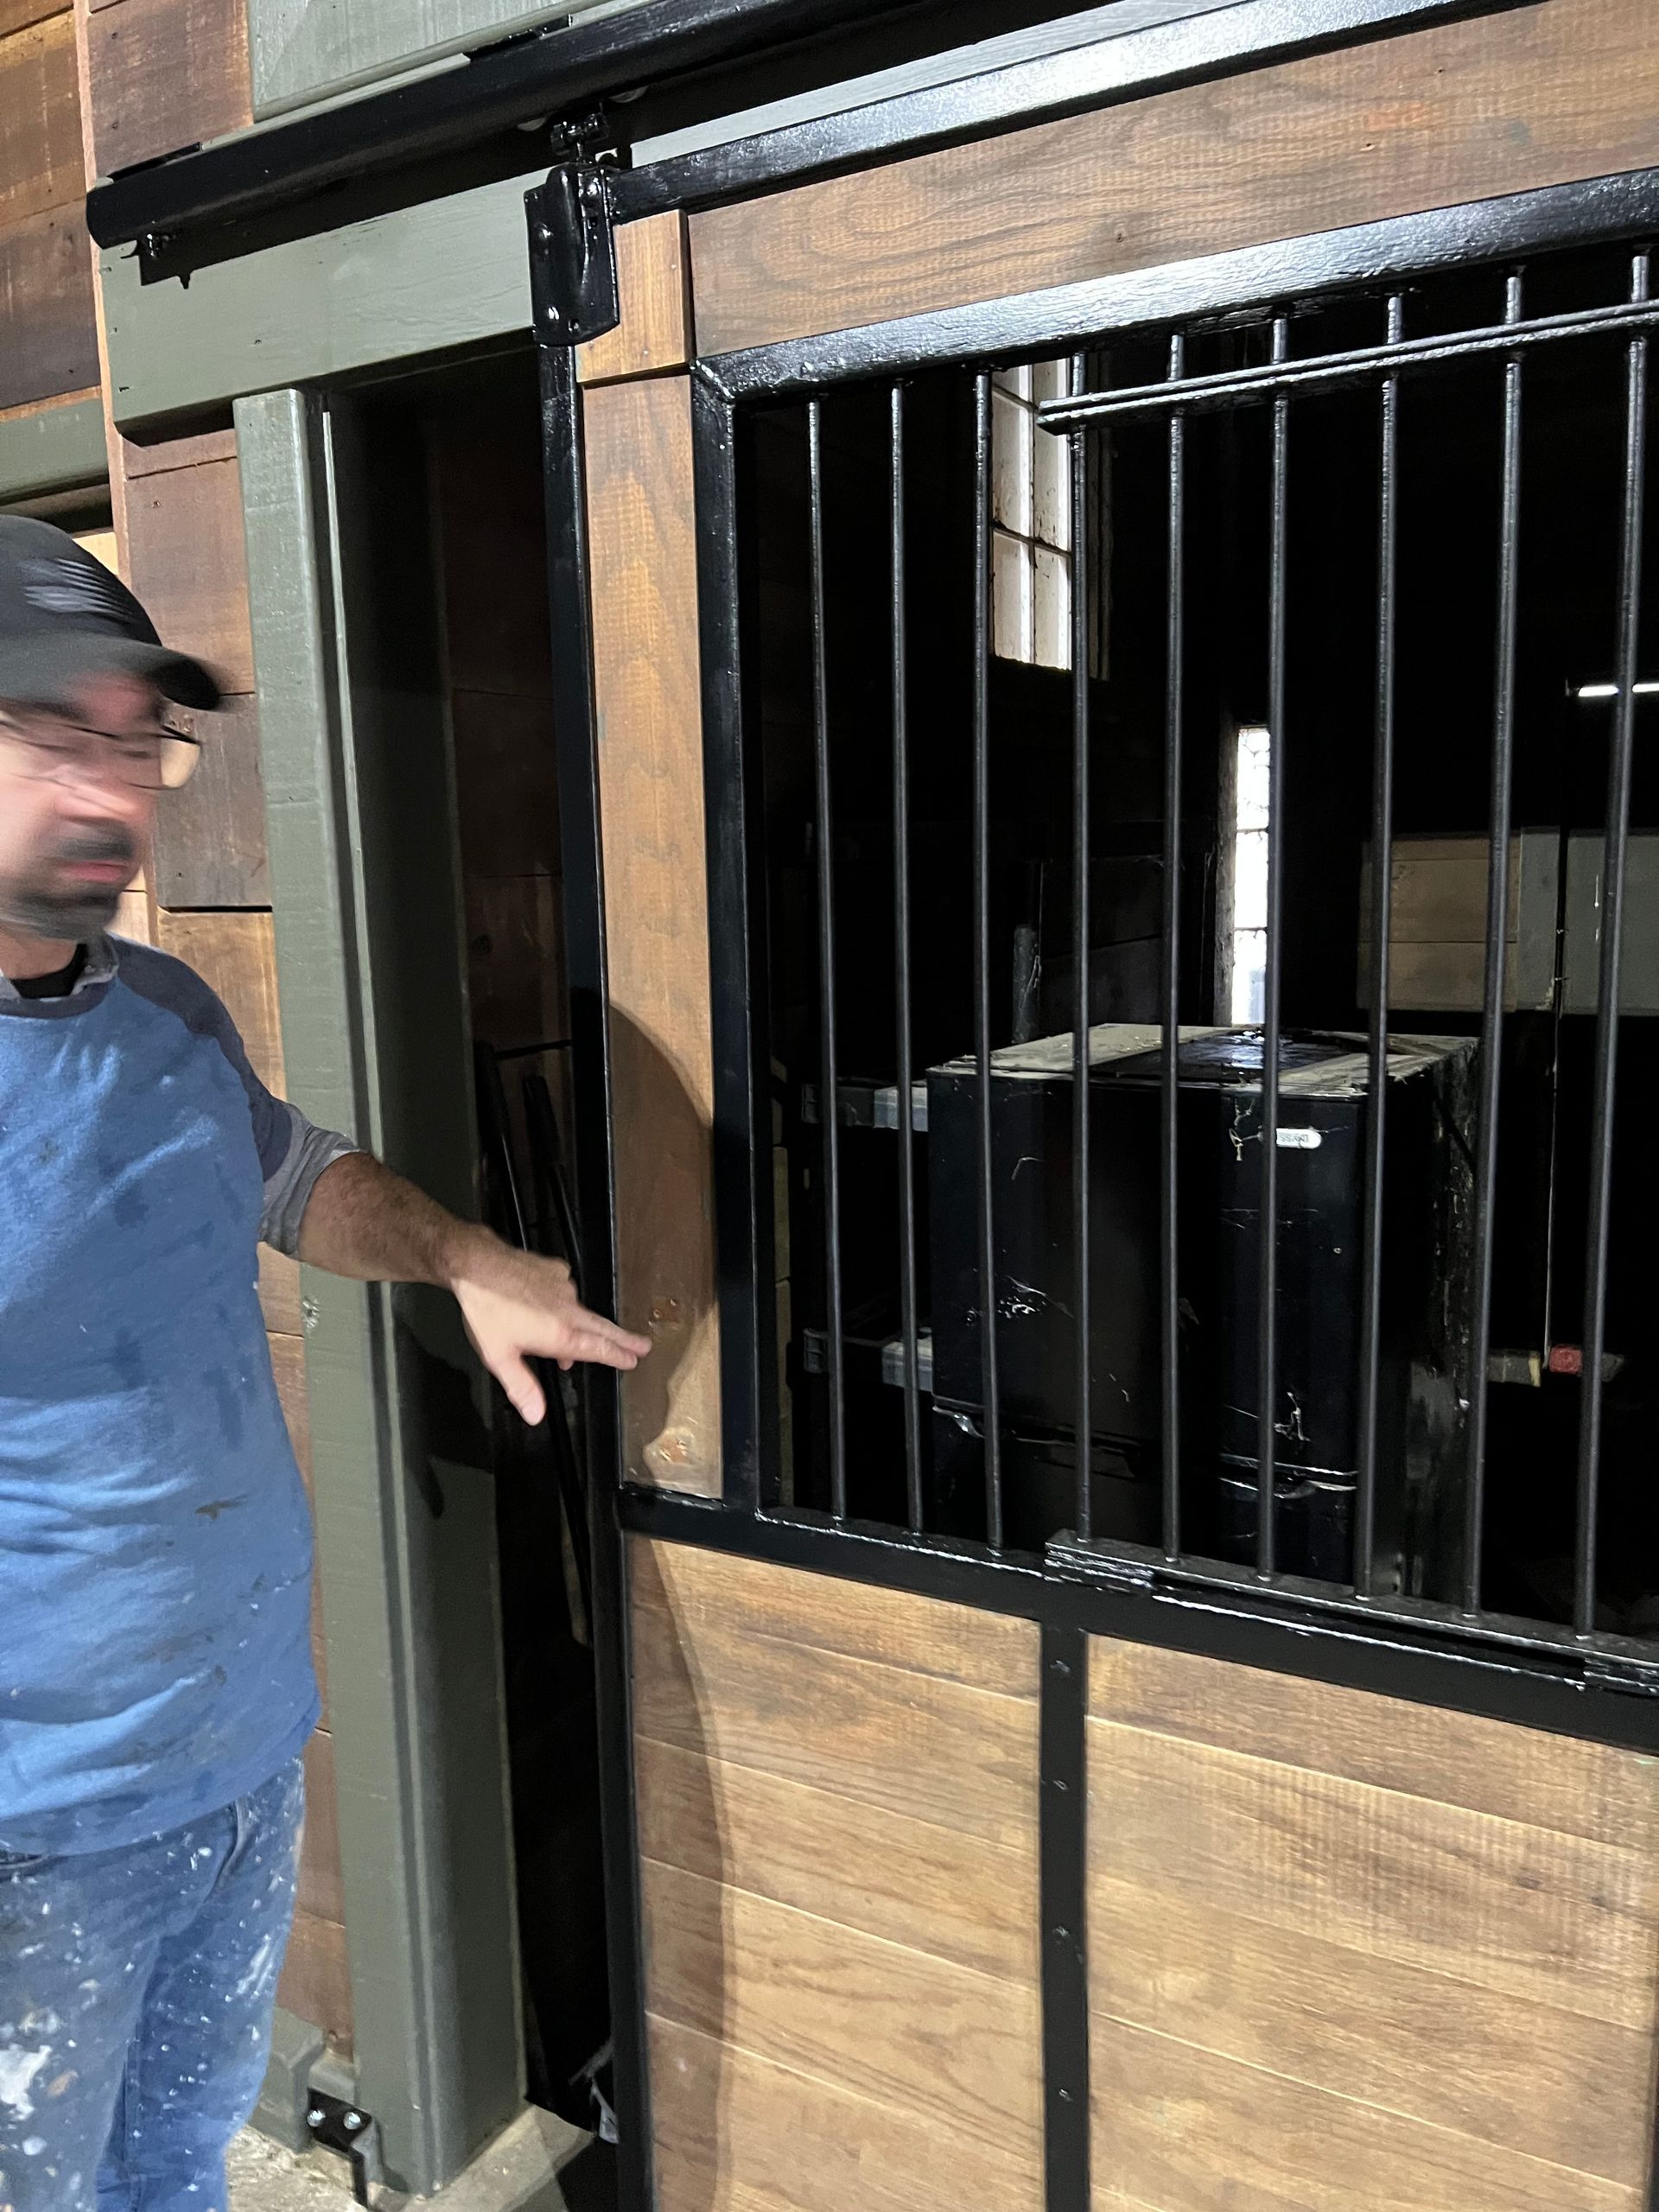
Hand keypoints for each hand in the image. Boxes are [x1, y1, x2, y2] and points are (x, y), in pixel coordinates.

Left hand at [450, 1232, 650, 1425]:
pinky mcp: (555, 1269)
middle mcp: (568, 1309)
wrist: (478, 1263)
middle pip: (604, 1328)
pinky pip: (565, 1290)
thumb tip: (536, 1413)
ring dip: (583, 1325)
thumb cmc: (487, 1309)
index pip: (599, 1349)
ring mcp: (564, 1287)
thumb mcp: (499, 1356)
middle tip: (642, 1346)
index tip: (633, 1360)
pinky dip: (562, 1302)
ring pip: (580, 1311)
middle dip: (624, 1339)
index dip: (618, 1356)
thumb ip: (522, 1386)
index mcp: (560, 1334)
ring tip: (574, 1336)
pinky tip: (546, 1305)